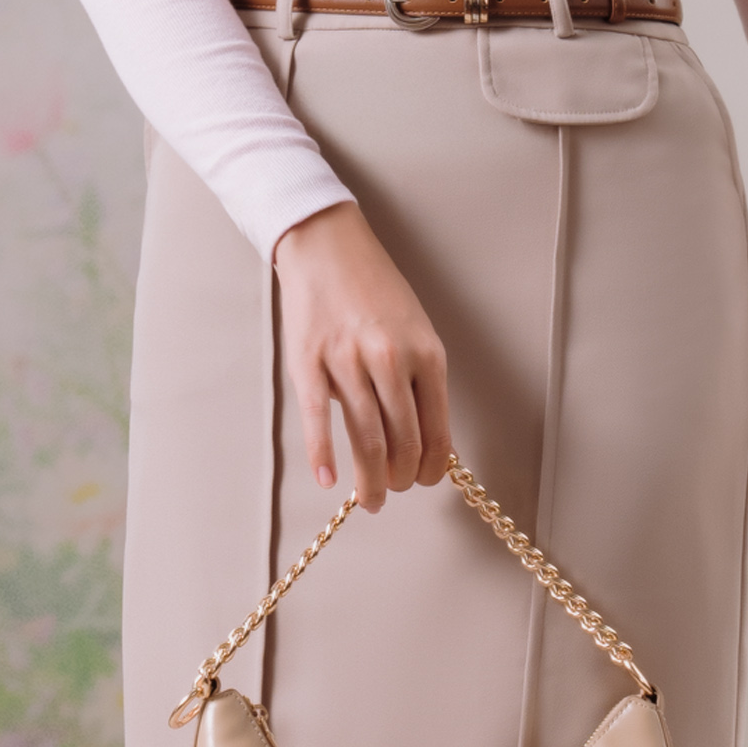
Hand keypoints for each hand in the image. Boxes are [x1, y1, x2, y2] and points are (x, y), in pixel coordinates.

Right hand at [270, 200, 450, 514]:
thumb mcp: (415, 330)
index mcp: (426, 354)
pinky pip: (320, 421)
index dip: (432, 468)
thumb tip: (426, 438)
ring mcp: (349, 362)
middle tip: (393, 493)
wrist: (327, 246)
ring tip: (371, 500)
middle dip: (401, 479)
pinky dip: (324, 456)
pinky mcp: (310, 363)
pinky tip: (329, 481)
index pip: (437, 430)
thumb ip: (421, 381)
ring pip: (366, 439)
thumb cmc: (373, 290)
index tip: (424, 481)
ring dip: (371, 480)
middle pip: (402, 442)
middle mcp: (391, 359)